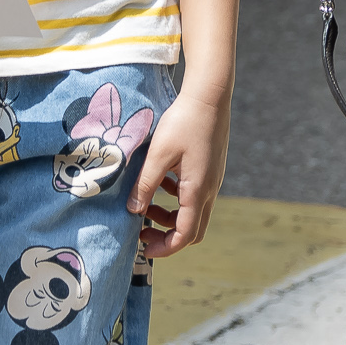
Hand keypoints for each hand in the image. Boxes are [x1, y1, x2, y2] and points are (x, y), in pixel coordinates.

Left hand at [127, 90, 228, 257]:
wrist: (210, 95)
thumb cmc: (183, 121)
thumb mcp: (159, 154)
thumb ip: (145, 184)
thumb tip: (133, 211)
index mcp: (197, 191)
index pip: (185, 235)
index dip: (164, 248)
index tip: (143, 248)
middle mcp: (209, 190)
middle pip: (192, 229)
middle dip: (167, 236)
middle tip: (142, 232)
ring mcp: (212, 179)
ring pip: (193, 212)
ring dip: (170, 216)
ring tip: (145, 203)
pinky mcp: (210, 169)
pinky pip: (194, 194)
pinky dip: (177, 198)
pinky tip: (161, 181)